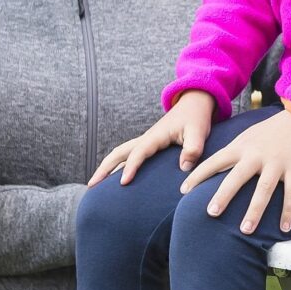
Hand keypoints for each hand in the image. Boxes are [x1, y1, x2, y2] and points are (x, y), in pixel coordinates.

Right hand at [92, 91, 216, 185]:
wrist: (194, 103)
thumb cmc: (196, 118)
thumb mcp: (199, 132)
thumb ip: (193, 149)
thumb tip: (183, 168)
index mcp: (156, 136)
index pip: (138, 153)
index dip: (130, 167)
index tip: (123, 183)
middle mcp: (146, 138)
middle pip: (119, 152)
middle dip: (104, 168)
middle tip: (91, 185)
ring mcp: (145, 141)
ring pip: (120, 153)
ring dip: (107, 167)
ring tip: (95, 185)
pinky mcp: (149, 144)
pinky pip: (128, 156)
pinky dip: (117, 166)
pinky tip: (115, 178)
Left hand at [181, 107, 290, 232]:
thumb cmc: (273, 131)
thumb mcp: (248, 136)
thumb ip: (233, 152)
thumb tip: (214, 168)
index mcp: (242, 147)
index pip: (215, 161)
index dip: (198, 176)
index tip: (183, 191)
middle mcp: (257, 155)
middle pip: (237, 177)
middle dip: (223, 195)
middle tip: (211, 213)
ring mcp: (277, 162)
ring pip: (264, 189)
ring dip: (254, 211)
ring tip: (245, 231)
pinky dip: (289, 211)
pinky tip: (285, 228)